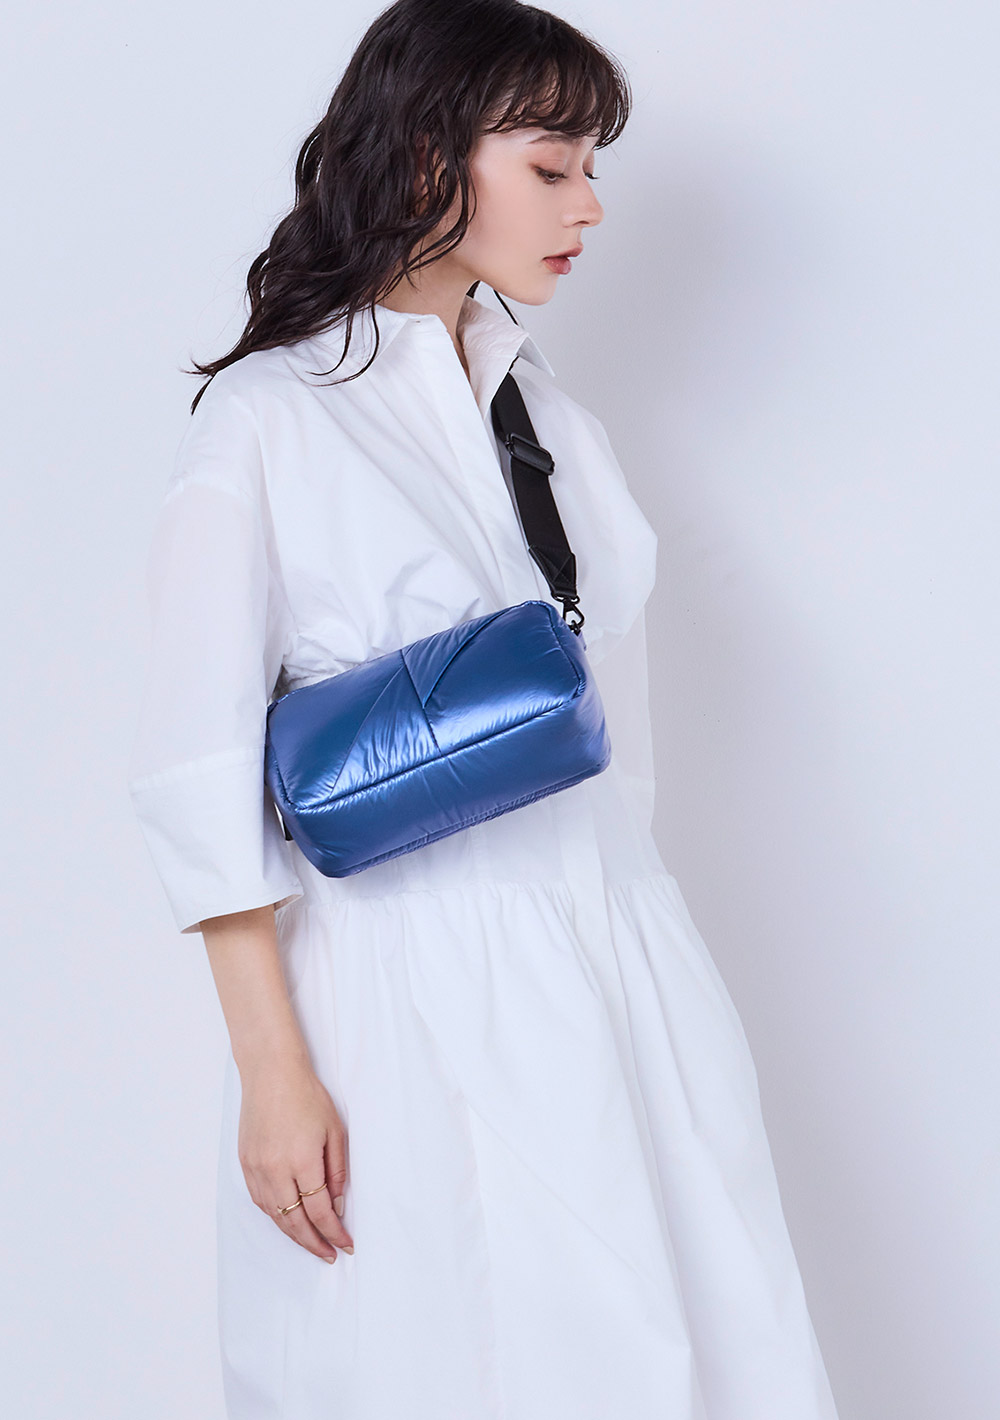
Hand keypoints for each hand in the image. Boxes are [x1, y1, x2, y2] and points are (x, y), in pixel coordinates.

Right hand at [237, 1055, 354, 1262]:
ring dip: (294, 1235)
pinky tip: (288, 1221)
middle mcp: (275, 1169)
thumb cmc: (307, 1096)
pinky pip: (261, 1201)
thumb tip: (337, 1206)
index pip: (319, 1211)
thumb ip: (337, 1172)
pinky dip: (276, 1216)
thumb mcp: (334, 1131)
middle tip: (329, 1255)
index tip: (346, 1245)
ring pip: (275, 1215)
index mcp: (302, 1160)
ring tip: (312, 1244)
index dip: (334, 1233)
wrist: (271, 1073)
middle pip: (295, 1222)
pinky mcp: (245, 1164)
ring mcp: (256, 1168)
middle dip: (314, 1243)